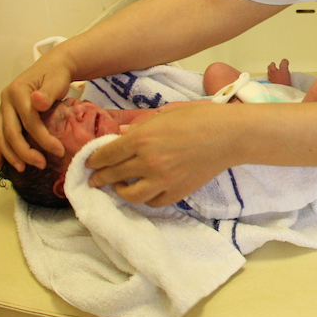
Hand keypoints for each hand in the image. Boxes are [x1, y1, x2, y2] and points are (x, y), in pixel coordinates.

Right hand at [0, 54, 72, 170]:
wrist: (52, 66)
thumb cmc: (56, 75)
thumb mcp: (56, 80)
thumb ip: (48, 92)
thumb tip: (37, 102)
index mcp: (17, 91)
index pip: (29, 121)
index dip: (43, 138)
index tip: (58, 151)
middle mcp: (6, 100)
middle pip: (11, 131)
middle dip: (25, 151)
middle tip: (41, 164)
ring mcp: (3, 108)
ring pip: (1, 136)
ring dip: (11, 154)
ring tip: (23, 168)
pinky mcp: (5, 115)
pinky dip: (0, 150)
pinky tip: (2, 164)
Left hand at [84, 103, 230, 205]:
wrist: (228, 136)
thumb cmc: (199, 118)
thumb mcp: (166, 114)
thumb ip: (140, 126)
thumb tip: (120, 133)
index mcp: (143, 139)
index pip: (108, 154)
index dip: (94, 159)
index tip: (88, 163)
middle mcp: (148, 162)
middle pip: (114, 174)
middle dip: (100, 177)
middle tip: (94, 179)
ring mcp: (162, 180)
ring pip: (130, 195)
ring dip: (119, 191)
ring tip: (118, 187)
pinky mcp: (176, 192)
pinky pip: (153, 202)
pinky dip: (144, 198)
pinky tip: (143, 191)